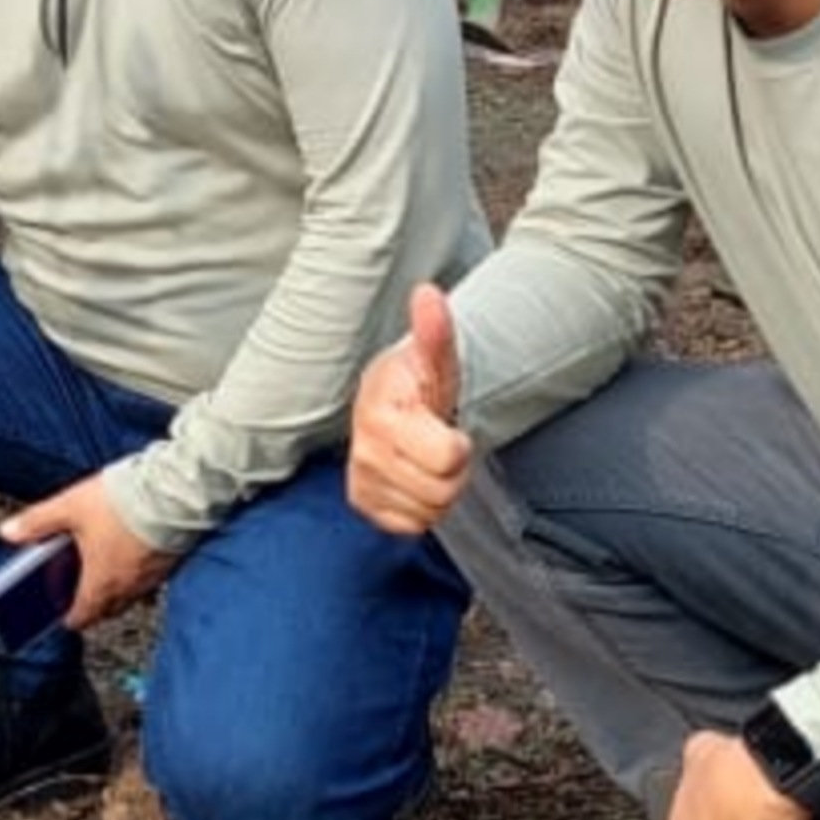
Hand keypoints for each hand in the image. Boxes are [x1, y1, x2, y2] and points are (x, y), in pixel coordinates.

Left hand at [0, 471, 171, 627]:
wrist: (176, 491)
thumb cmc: (124, 503)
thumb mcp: (69, 507)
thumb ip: (37, 522)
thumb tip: (8, 532)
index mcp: (100, 583)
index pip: (82, 617)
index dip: (69, 617)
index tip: (62, 614)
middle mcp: (128, 587)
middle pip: (107, 609)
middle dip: (92, 603)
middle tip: (80, 588)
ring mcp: (152, 577)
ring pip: (129, 594)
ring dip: (115, 586)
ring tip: (102, 564)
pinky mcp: (170, 562)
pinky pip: (149, 578)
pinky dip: (136, 571)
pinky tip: (130, 548)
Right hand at [347, 283, 474, 534]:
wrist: (388, 406)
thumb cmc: (416, 386)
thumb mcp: (434, 359)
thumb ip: (434, 332)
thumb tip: (428, 294)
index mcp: (382, 415)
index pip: (448, 459)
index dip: (457, 446)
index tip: (445, 425)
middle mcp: (366, 452)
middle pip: (443, 491)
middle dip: (451, 470)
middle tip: (438, 445)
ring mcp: (362, 481)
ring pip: (430, 512)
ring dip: (437, 490)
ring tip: (425, 460)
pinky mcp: (364, 505)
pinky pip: (412, 526)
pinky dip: (420, 507)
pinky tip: (412, 478)